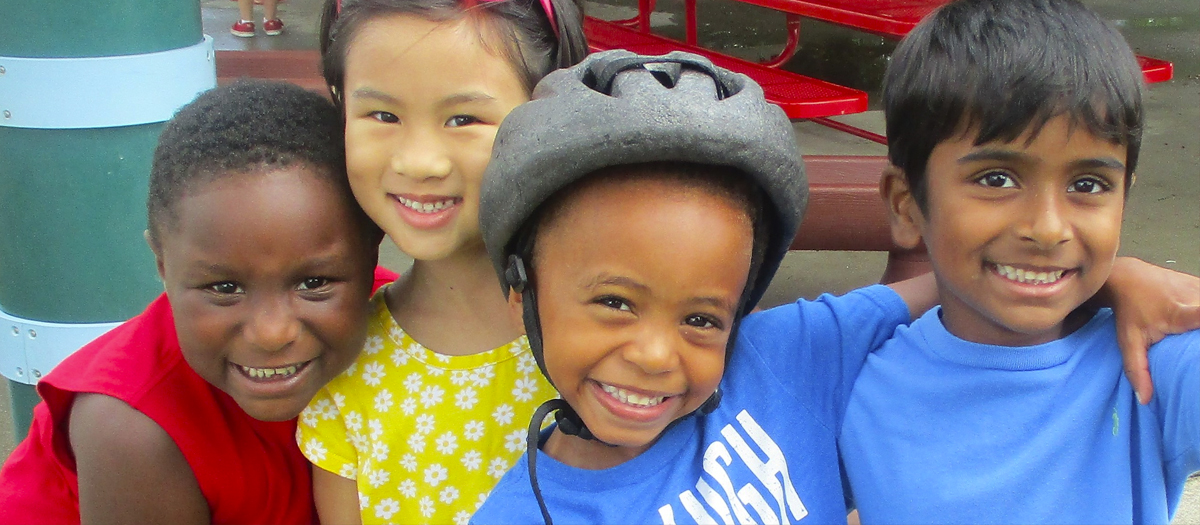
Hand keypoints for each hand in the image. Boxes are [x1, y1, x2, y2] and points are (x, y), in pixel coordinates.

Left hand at [1100, 257, 1199, 403]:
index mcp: (1179, 313)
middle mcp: (1193, 297)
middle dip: (1199, 335)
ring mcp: (1199, 287)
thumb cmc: (1128, 312)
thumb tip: (1146, 400)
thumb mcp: (1129, 341)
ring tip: (1190, 336)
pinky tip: (1192, 326)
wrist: (1127, 277)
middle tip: (1191, 344)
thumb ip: (1137, 369)